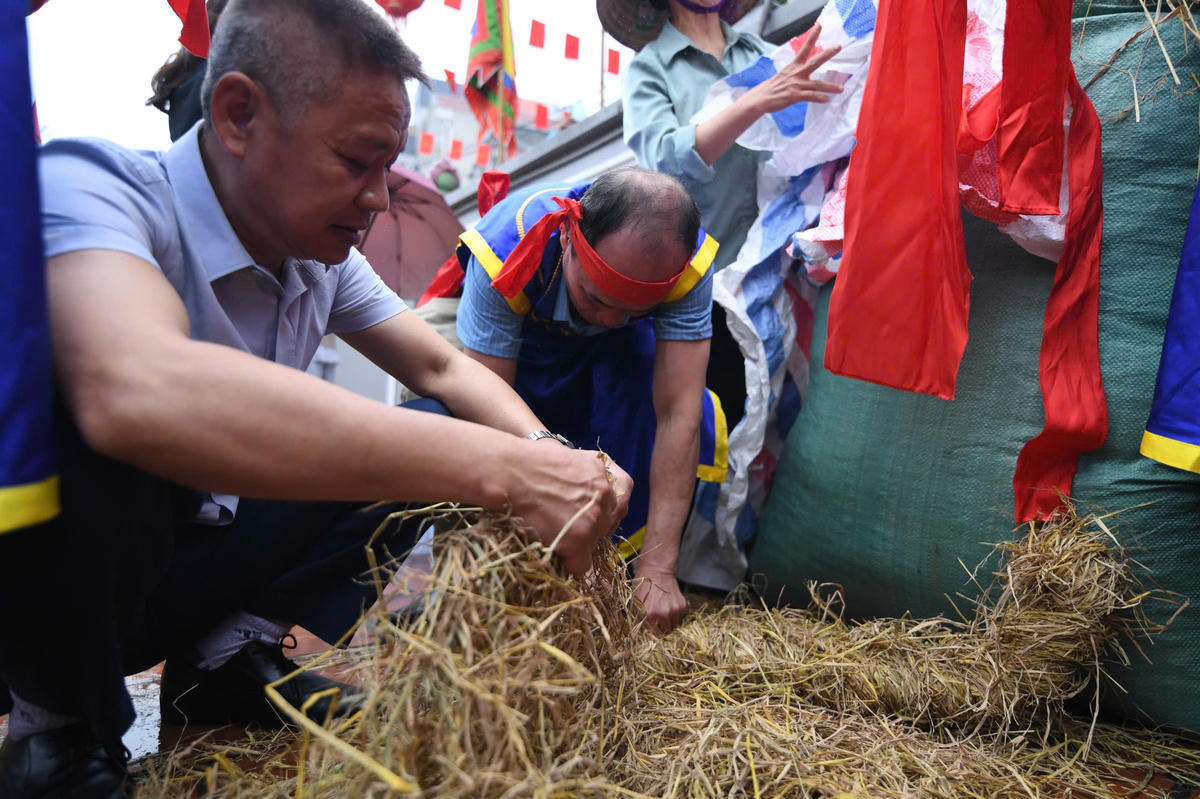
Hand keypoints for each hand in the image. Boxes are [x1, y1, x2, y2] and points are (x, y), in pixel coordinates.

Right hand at [503, 441, 630, 575]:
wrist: (507, 472)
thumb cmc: (525, 463)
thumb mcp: (564, 457)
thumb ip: (582, 476)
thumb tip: (584, 497)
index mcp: (601, 471)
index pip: (622, 497)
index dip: (607, 509)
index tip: (593, 515)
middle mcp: (603, 494)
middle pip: (608, 524)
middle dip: (590, 528)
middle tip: (564, 527)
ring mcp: (592, 519)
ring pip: (594, 544)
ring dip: (576, 544)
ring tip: (550, 534)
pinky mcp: (578, 539)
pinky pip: (582, 565)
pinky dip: (568, 564)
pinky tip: (552, 552)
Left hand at [633, 564, 686, 632]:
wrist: (657, 570)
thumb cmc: (643, 585)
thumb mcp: (635, 602)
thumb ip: (636, 619)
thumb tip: (636, 635)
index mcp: (649, 615)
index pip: (650, 635)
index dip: (648, 635)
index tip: (648, 632)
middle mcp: (663, 615)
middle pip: (663, 634)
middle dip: (658, 631)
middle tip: (655, 624)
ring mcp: (674, 611)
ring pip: (672, 627)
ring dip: (668, 625)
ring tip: (662, 615)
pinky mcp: (682, 606)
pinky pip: (679, 618)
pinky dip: (674, 616)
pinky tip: (668, 607)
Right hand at [749, 23, 844, 113]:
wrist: (761, 98)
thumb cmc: (773, 87)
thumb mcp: (785, 75)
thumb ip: (796, 73)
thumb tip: (805, 73)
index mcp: (794, 66)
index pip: (805, 48)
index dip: (812, 37)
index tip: (819, 26)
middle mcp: (797, 73)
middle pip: (815, 61)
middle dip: (828, 54)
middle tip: (838, 46)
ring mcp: (796, 84)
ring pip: (817, 84)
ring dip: (830, 87)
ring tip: (841, 89)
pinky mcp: (795, 96)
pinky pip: (811, 96)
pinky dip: (820, 98)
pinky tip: (826, 99)